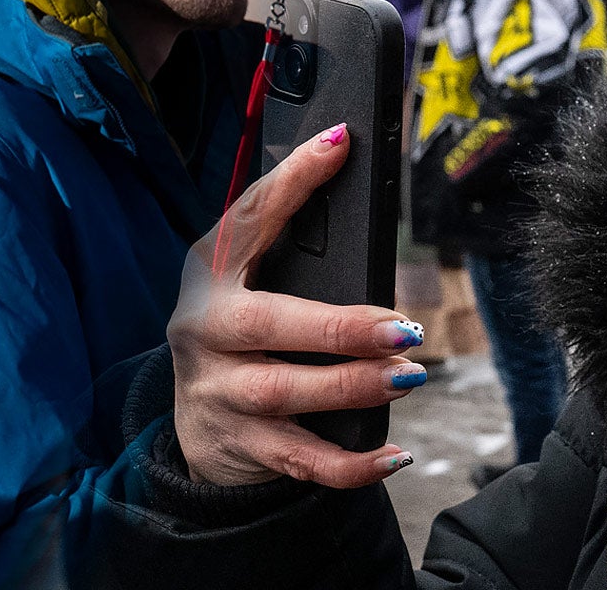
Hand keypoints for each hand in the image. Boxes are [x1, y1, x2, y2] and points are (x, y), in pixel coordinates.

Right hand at [169, 123, 424, 488]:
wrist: (198, 425)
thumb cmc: (245, 334)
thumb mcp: (249, 281)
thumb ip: (290, 248)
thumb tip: (361, 196)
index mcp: (210, 272)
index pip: (252, 216)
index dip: (294, 180)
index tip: (339, 144)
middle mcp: (203, 329)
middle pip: (267, 324)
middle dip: (339, 327)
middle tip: (403, 329)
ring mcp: (216, 391)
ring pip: (282, 392)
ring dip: (351, 387)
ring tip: (408, 377)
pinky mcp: (238, 444)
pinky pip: (298, 459)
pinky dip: (348, 462)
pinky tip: (394, 452)